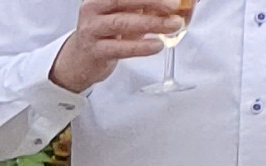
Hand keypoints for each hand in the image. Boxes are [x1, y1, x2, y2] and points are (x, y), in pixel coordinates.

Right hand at [48, 0, 184, 89]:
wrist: (82, 59)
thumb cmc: (109, 32)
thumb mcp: (128, 13)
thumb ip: (150, 6)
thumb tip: (183, 3)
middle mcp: (94, 7)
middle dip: (153, 1)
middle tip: (175, 5)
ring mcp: (92, 29)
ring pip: (123, 22)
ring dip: (152, 23)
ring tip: (174, 25)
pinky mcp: (95, 50)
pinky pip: (119, 48)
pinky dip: (140, 46)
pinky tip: (157, 45)